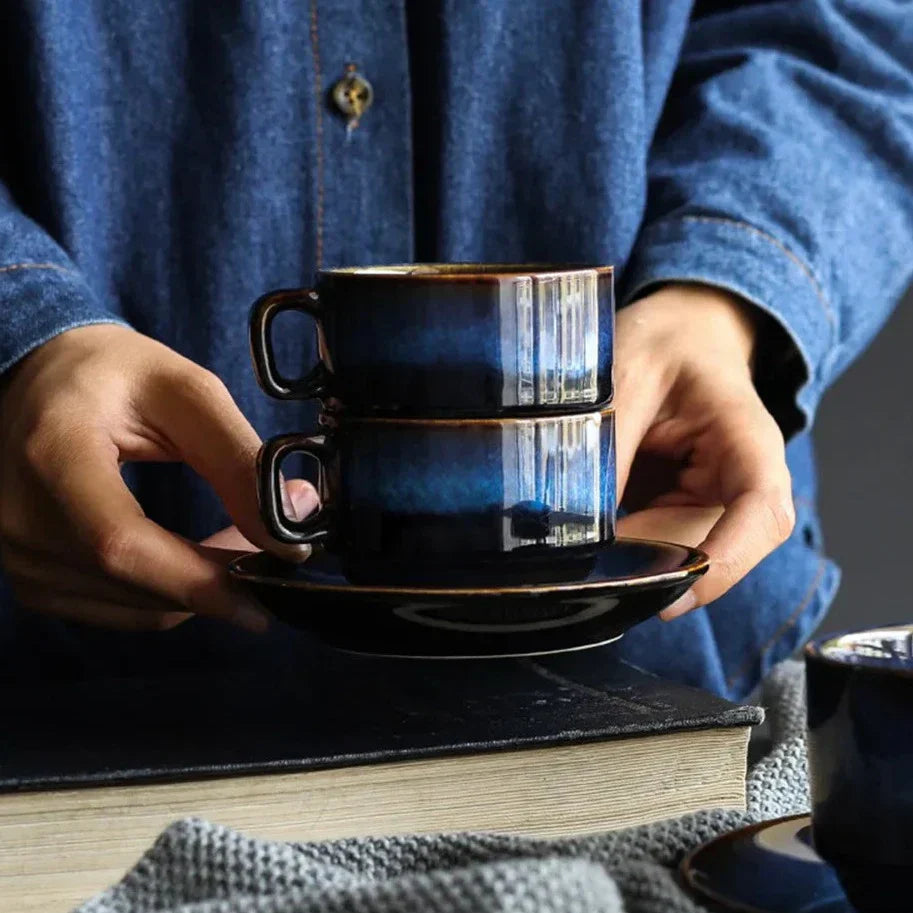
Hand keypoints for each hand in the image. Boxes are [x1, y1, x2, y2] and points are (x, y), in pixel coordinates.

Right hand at [0, 325, 315, 630]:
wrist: (36, 378)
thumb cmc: (112, 373)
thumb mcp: (186, 393)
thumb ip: (237, 459)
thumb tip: (287, 529)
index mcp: (51, 457)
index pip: (120, 544)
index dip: (201, 578)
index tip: (272, 581)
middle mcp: (20, 520)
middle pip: (136, 585)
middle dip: (222, 578)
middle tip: (279, 547)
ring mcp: (19, 558)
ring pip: (139, 608)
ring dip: (204, 589)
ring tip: (245, 541)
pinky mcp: (33, 580)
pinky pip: (122, 609)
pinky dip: (173, 594)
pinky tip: (201, 559)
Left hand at [614, 284, 794, 618]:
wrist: (678, 335)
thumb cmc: (664, 343)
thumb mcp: (627, 377)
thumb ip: (608, 448)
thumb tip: (577, 524)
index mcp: (749, 441)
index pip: (760, 513)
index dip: (724, 563)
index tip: (673, 595)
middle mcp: (741, 483)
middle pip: (709, 550)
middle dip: (648, 562)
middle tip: (584, 551)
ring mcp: (712, 504)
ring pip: (677, 557)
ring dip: (628, 555)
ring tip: (581, 528)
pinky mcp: (681, 513)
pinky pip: (654, 546)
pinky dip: (620, 547)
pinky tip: (588, 530)